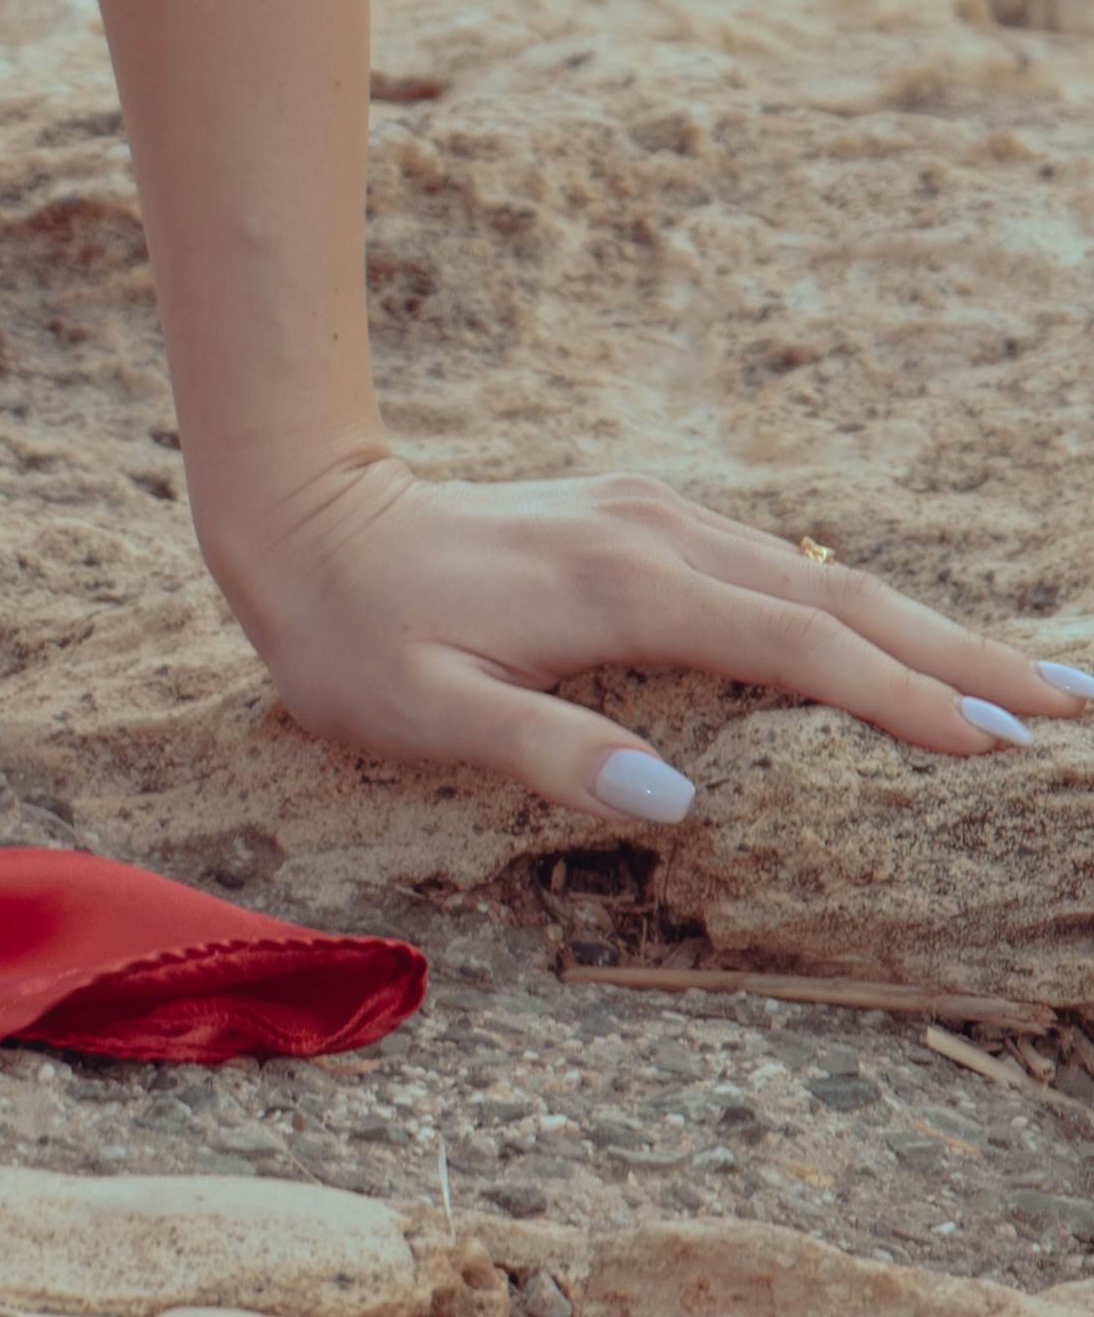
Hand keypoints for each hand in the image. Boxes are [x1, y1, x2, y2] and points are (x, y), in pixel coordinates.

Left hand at [204, 453, 1092, 829]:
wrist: (300, 519)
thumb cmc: (354, 637)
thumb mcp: (423, 714)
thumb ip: (548, 751)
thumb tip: (679, 798)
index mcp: (624, 589)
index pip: (800, 647)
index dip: (902, 698)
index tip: (999, 745)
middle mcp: (661, 538)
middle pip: (844, 600)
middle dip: (965, 656)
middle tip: (1076, 706)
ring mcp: (657, 520)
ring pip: (825, 577)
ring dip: (931, 628)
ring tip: (1036, 679)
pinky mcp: (645, 519)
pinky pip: (784, 566)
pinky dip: (865, 605)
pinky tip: (911, 637)